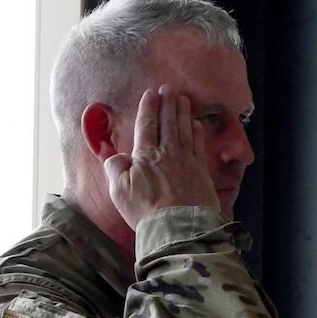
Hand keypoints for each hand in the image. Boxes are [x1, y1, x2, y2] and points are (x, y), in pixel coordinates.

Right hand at [103, 87, 220, 231]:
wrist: (179, 229)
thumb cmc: (146, 212)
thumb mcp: (119, 191)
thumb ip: (115, 168)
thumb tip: (115, 155)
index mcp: (146, 155)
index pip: (146, 124)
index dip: (149, 107)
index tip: (151, 93)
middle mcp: (167, 153)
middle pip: (168, 121)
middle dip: (168, 103)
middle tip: (169, 88)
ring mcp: (187, 161)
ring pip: (184, 129)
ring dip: (183, 112)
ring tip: (183, 99)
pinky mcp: (201, 173)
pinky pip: (198, 146)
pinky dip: (197, 132)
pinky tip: (197, 125)